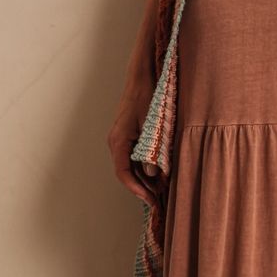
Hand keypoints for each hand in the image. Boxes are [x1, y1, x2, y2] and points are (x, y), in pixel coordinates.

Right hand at [106, 84, 158, 206]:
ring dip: (143, 177)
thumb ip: (152, 150)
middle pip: (126, 172)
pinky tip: (157, 171)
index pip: (123, 173)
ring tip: (160, 189)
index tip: (150, 200)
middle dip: (141, 187)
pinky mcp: (128, 133)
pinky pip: (134, 155)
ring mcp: (121, 138)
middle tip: (158, 200)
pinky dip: (144, 165)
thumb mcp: (153, 124)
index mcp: (118, 141)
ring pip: (130, 164)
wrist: (142, 76)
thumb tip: (153, 174)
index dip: (136, 189)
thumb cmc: (147, 97)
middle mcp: (116, 142)